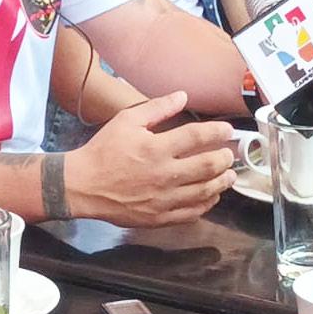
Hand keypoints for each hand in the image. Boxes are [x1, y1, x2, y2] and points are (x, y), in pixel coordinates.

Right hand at [66, 91, 235, 225]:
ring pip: (206, 191)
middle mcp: (164, 174)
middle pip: (208, 166)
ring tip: (229, 175)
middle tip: (229, 153)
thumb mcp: (125, 121)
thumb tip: (182, 96)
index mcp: (155, 148)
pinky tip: (211, 195)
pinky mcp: (160, 217)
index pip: (197, 136)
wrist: (82, 185)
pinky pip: (193, 212)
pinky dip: (208, 203)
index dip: (218, 131)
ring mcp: (164, 198)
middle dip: (225, 158)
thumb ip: (156, 108)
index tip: (228, 130)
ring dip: (222, 181)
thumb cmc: (103, 151)